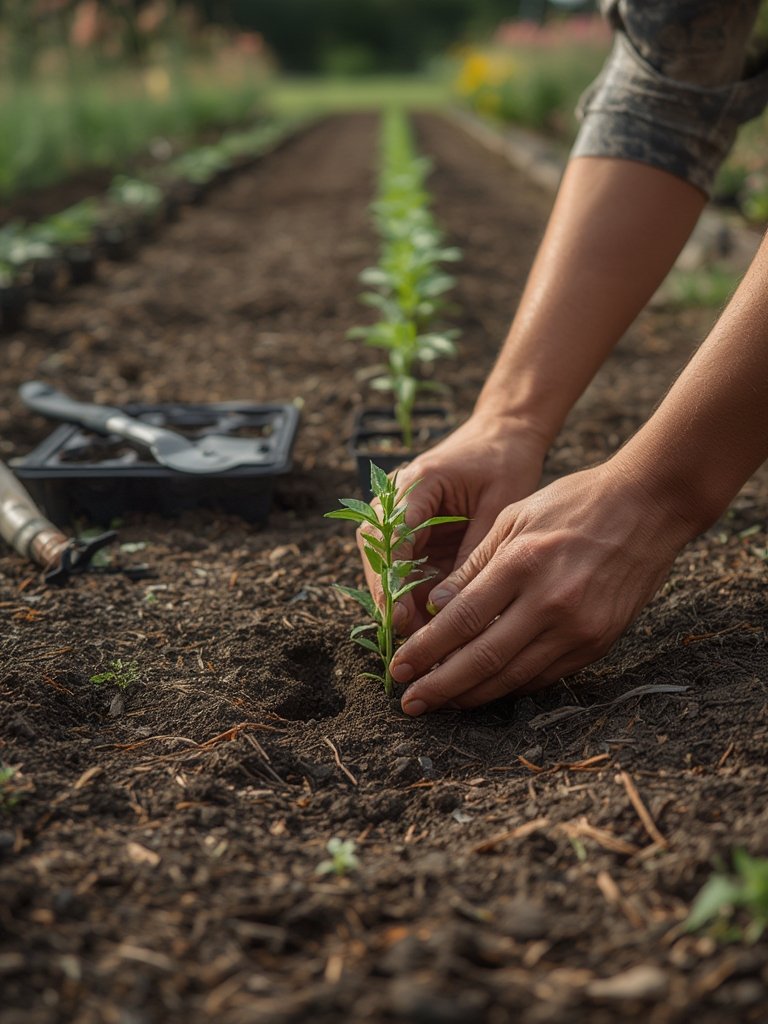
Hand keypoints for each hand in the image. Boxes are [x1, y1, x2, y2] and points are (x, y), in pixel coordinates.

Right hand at [357, 413, 548, 633]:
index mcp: (417, 482)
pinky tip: (426, 621)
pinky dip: (411, 591)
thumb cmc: (505, 462)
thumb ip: (474, 554)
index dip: (393, 581)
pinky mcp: (410, 526)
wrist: (504, 434)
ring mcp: (399, 511)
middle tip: (406, 635)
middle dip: (388, 596)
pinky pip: (402, 563)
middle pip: (376, 552)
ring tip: (418, 636)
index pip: (391, 537)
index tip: (401, 617)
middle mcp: (396, 495)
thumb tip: (453, 608)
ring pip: (383, 562)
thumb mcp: (499, 508)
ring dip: (397, 597)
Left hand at [388, 461, 696, 713]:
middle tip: (408, 703)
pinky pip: (545, 675)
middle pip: (482, 658)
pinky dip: (510, 686)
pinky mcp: (599, 642)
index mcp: (523, 562)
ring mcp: (579, 627)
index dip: (425, 648)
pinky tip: (485, 689)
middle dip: (439, 685)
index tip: (397, 666)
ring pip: (513, 676)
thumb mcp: (515, 517)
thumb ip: (474, 565)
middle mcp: (550, 601)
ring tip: (441, 702)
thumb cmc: (576, 502)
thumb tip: (435, 607)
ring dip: (472, 694)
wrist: (650, 507)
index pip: (461, 618)